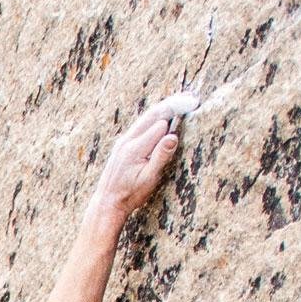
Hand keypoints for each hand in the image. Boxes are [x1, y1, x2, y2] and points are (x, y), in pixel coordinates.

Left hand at [94, 96, 188, 219]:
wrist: (107, 202)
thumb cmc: (130, 194)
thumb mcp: (148, 179)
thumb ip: (160, 156)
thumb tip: (173, 136)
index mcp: (135, 148)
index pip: (160, 126)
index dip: (176, 123)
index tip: (192, 112)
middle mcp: (127, 140)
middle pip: (153, 114)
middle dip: (173, 104)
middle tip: (192, 99)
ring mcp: (124, 140)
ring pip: (146, 117)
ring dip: (164, 109)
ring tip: (183, 101)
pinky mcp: (123, 143)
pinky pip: (141, 125)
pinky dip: (155, 118)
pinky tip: (165, 116)